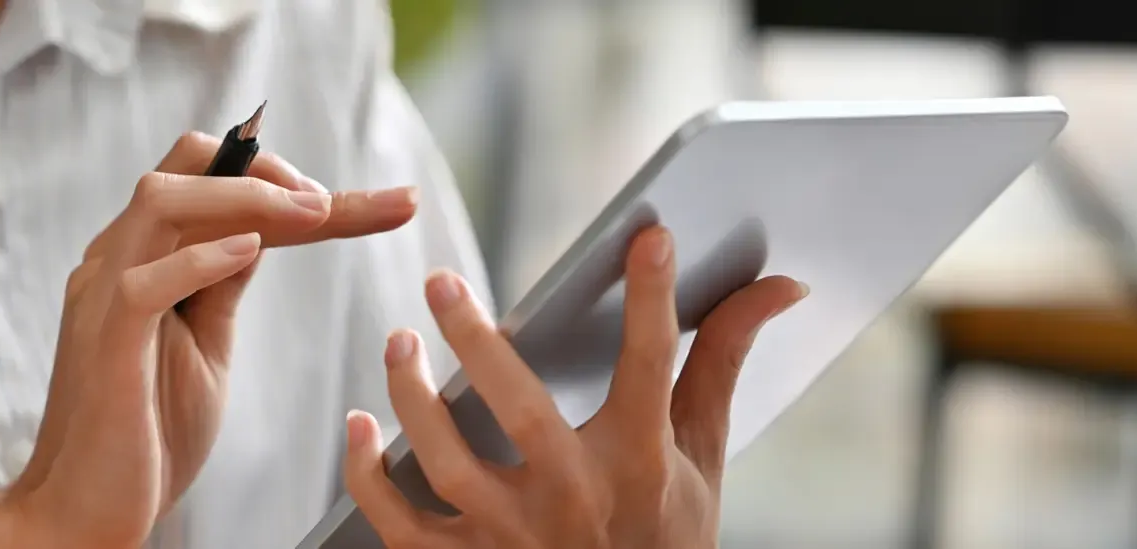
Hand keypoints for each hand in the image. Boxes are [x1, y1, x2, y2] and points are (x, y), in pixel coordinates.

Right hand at [3, 132, 420, 547]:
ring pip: (161, 201)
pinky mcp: (106, 343)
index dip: (296, 181)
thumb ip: (222, 283)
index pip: (214, 181)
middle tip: (335, 202)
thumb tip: (263, 232)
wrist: (88, 509)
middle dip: (270, 168)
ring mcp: (104, 296)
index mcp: (144, 256)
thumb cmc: (146, 430)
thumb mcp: (205, 341)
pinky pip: (143, 282)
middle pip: (185, 165)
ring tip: (315, 212)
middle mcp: (118, 259)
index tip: (385, 203)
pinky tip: (252, 251)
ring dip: (245, 195)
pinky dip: (200, 257)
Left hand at [343, 225, 806, 547]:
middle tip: (440, 282)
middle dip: (476, 343)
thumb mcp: (701, 454)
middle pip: (520, 411)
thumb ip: (720, 361)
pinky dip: (368, 476)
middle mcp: (575, 500)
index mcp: (640, 464)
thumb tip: (779, 285)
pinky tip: (357, 428)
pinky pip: (400, 525)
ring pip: (446, 464)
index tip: (647, 237)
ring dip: (412, 399)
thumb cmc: (664, 534)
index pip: (651, 368)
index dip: (652, 299)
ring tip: (399, 343)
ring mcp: (513, 539)